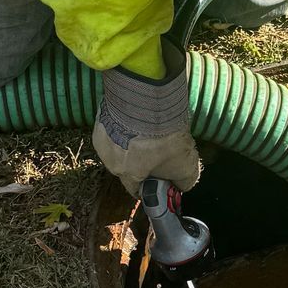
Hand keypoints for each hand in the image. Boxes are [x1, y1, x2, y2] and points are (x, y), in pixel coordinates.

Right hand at [93, 49, 203, 196]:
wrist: (149, 99)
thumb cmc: (164, 136)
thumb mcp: (185, 165)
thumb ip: (184, 181)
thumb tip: (181, 186)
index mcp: (125, 173)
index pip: (135, 188)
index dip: (150, 186)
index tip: (159, 178)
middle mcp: (108, 157)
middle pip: (127, 165)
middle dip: (143, 160)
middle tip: (161, 147)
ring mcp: (102, 133)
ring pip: (120, 143)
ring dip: (133, 139)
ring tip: (151, 128)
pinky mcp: (103, 112)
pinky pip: (116, 123)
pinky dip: (126, 122)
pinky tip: (141, 115)